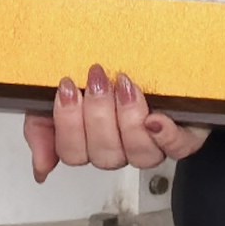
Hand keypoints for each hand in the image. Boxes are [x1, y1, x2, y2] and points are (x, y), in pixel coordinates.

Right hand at [25, 66, 211, 182]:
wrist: (152, 58)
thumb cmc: (105, 77)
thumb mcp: (61, 94)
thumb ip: (42, 128)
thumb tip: (41, 168)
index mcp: (91, 143)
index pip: (73, 153)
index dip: (68, 124)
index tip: (68, 87)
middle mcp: (121, 149)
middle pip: (104, 155)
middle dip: (97, 114)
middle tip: (96, 78)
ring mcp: (152, 145)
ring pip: (138, 154)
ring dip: (128, 119)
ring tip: (125, 86)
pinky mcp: (183, 136)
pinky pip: (178, 148)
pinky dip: (166, 135)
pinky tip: (156, 119)